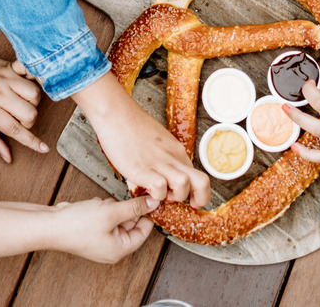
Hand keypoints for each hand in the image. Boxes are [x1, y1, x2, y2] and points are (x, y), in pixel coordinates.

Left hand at [0, 48, 45, 162]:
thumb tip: (8, 158)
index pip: (14, 129)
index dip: (31, 141)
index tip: (43, 148)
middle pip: (30, 113)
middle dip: (28, 121)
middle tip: (17, 118)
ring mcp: (7, 79)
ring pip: (35, 95)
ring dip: (32, 103)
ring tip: (20, 103)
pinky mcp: (14, 68)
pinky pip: (33, 76)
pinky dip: (35, 81)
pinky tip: (28, 84)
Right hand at [51, 195, 158, 263]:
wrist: (48, 225)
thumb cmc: (77, 225)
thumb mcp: (111, 212)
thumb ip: (135, 207)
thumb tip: (154, 202)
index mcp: (120, 249)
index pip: (144, 231)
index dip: (147, 214)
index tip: (149, 199)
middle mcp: (112, 248)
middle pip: (130, 223)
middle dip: (123, 209)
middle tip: (116, 202)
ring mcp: (101, 240)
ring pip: (117, 217)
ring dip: (111, 207)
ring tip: (100, 206)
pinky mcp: (92, 232)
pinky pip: (105, 216)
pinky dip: (101, 208)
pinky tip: (92, 206)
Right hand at [72, 73, 211, 207]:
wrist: (117, 115)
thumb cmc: (134, 127)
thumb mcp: (160, 142)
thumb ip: (167, 157)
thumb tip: (168, 172)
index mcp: (178, 152)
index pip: (201, 176)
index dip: (200, 193)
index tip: (192, 200)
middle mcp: (173, 158)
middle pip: (202, 182)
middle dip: (200, 199)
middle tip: (187, 204)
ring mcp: (159, 163)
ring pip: (184, 185)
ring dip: (176, 197)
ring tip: (163, 195)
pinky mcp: (142, 169)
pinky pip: (159, 187)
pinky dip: (156, 195)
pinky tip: (147, 191)